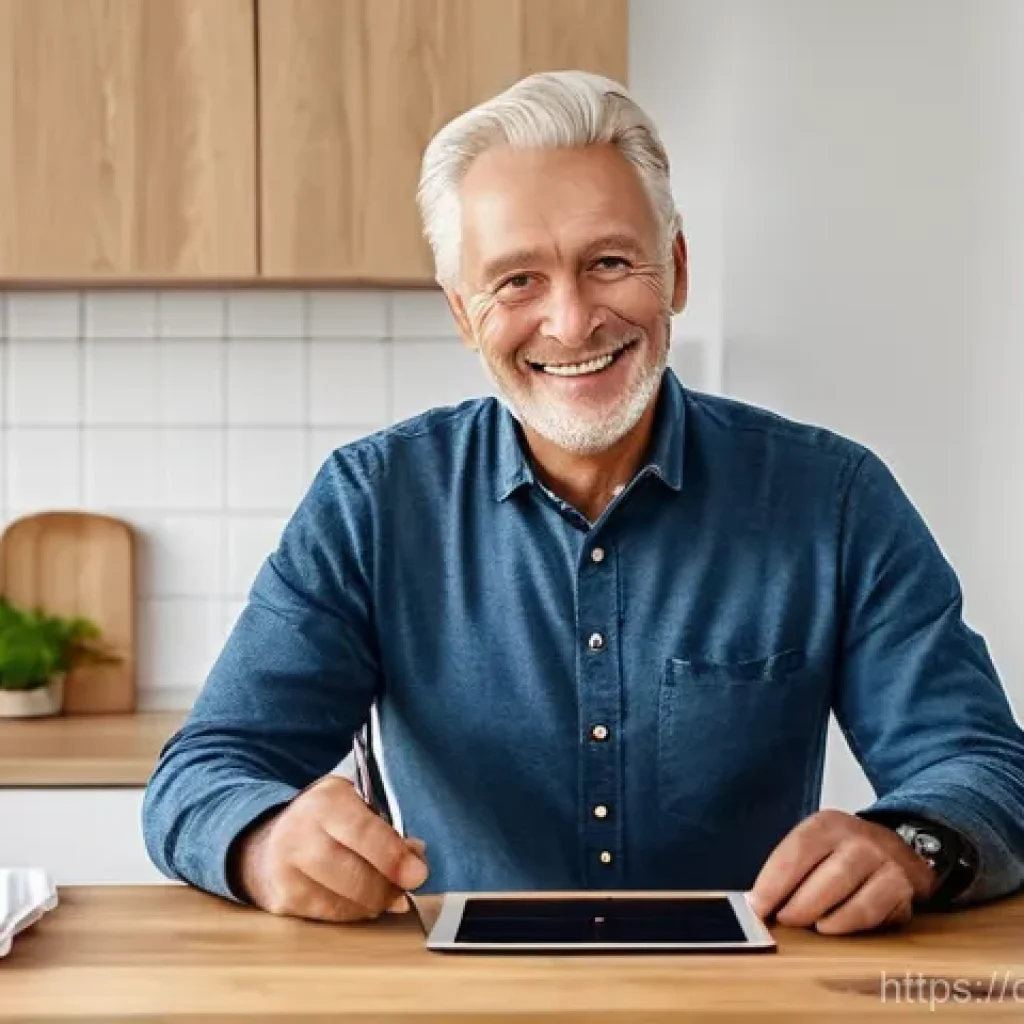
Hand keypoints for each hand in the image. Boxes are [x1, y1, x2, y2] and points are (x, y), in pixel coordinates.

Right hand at [234, 774, 428, 921]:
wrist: (267, 842)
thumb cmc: (323, 822)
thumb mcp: (353, 806)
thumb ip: (384, 829)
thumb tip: (415, 858)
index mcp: (324, 802)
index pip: (363, 831)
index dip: (393, 856)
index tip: (417, 874)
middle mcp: (299, 834)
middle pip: (353, 874)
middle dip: (388, 887)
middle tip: (407, 889)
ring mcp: (286, 871)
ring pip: (343, 901)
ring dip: (374, 903)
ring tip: (387, 893)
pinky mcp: (283, 901)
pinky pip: (330, 915)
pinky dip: (354, 912)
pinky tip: (362, 901)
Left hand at [747, 809, 937, 934]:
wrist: (896, 847)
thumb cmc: (843, 852)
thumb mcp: (815, 844)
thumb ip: (789, 868)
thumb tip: (757, 902)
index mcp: (828, 824)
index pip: (797, 851)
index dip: (773, 883)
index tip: (757, 906)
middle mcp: (860, 840)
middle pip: (826, 878)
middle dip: (799, 906)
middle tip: (783, 920)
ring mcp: (886, 864)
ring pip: (853, 900)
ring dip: (824, 918)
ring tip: (809, 925)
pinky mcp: (904, 890)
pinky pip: (874, 915)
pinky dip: (848, 925)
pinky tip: (832, 927)